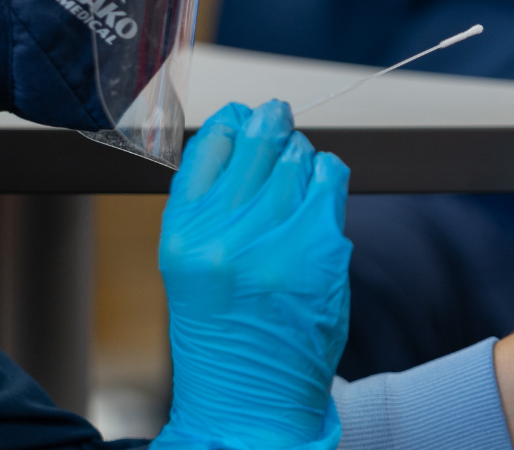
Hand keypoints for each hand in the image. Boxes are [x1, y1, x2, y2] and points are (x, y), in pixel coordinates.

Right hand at [152, 100, 352, 449]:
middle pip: (258, 140)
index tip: (243, 114)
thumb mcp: (188, 264)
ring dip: (299, 154)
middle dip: (272, 122)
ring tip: (295, 171)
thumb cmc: (220, 330)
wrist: (250, 399)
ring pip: (298, 156)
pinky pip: (329, 180)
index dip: (232, 120)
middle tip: (278, 116)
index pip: (210, 144)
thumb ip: (208, 203)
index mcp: (184, 232)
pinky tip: (318, 186)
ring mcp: (277, 240)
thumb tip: (238, 134)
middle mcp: (226, 233)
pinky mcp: (322, 251)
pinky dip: (326, 174)